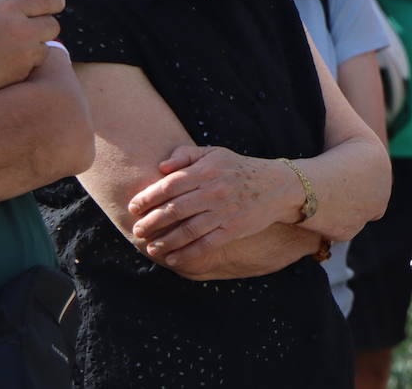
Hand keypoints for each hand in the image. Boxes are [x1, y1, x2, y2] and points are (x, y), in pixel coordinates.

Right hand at [0, 0, 63, 88]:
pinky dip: (21, 67)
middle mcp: (21, 30)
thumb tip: (17, 7)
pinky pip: (30, 68)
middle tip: (24, 32)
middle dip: (40, 29)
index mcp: (8, 9)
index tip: (49, 7)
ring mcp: (23, 55)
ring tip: (6, 50)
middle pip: (53, 26)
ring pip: (43, 49)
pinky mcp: (20, 75)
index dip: (51, 4)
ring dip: (31, 50)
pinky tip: (1, 65)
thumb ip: (3, 9)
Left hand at [127, 145, 299, 266]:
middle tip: (137, 231)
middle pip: (173, 210)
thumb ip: (186, 156)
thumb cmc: (240, 169)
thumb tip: (161, 167)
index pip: (168, 185)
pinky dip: (187, 254)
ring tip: (151, 247)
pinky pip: (206, 244)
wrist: (278, 185)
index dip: (147, 198)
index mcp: (206, 171)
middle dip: (150, 223)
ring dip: (165, 242)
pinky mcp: (234, 228)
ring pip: (187, 231)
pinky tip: (173, 259)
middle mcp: (213, 191)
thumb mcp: (215, 154)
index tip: (134, 207)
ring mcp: (224, 211)